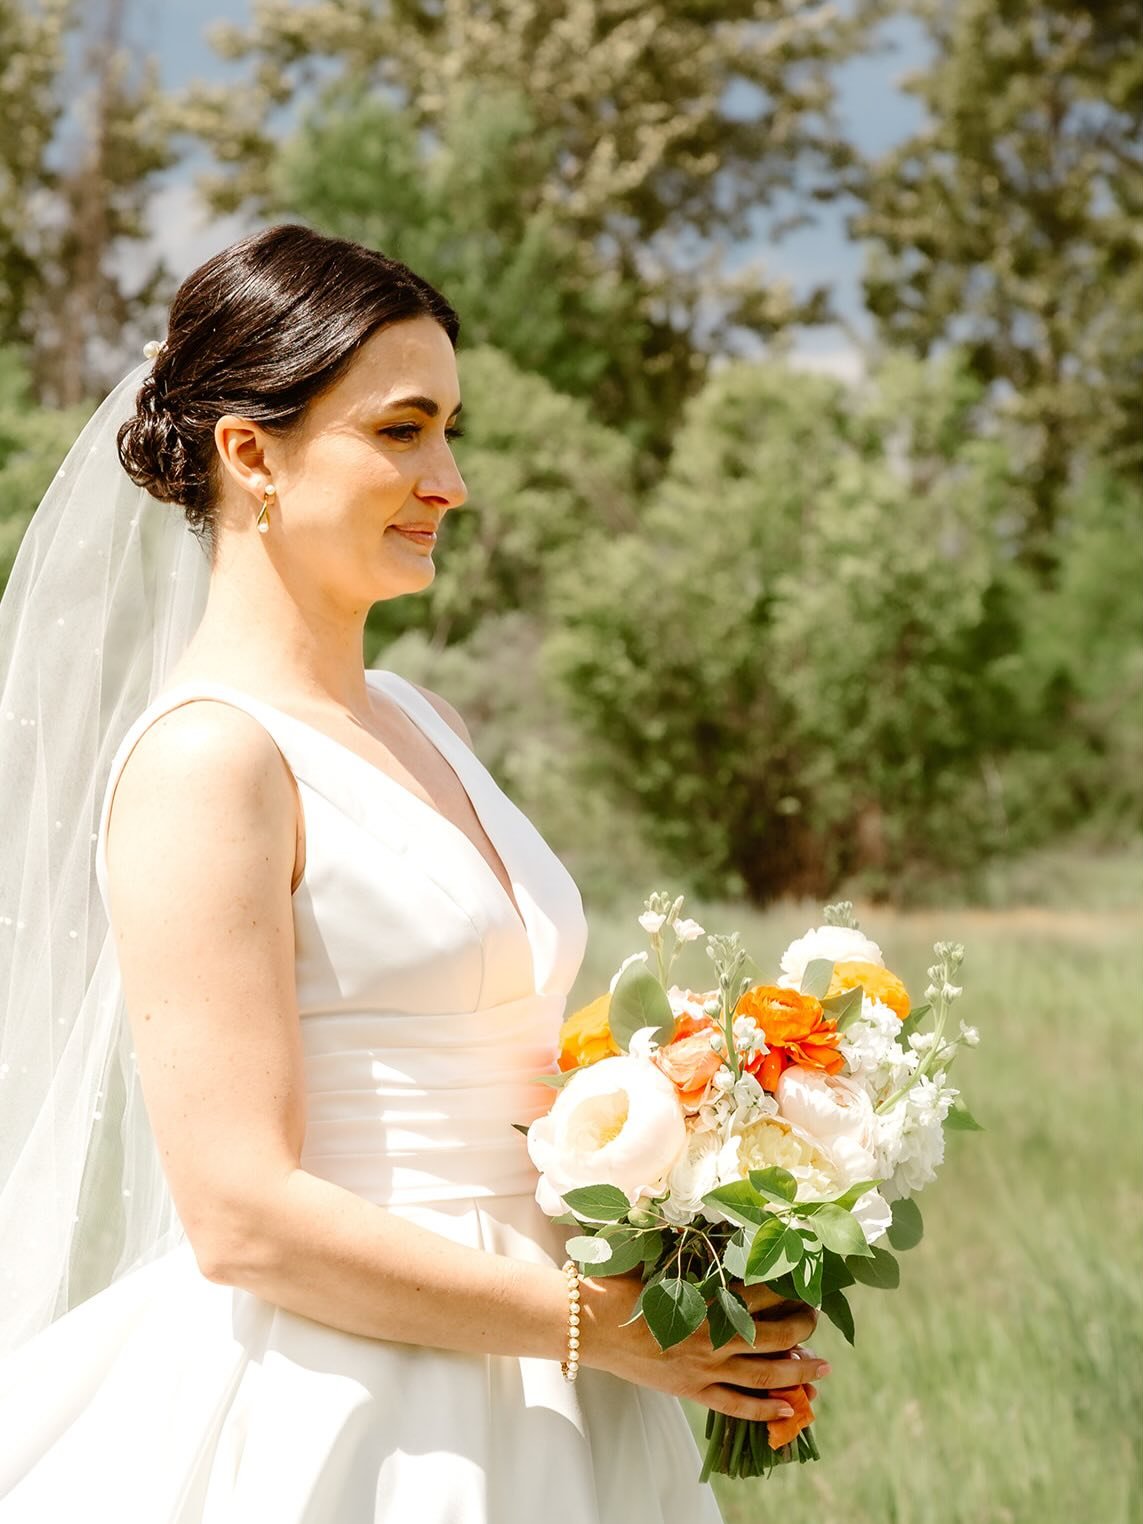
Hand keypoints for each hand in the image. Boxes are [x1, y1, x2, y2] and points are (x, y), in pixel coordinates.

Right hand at [577, 1272, 828, 1420]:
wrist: (588, 1324)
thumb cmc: (619, 1285)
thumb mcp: (656, 1260)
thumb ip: (687, 1251)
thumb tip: (711, 1228)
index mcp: (702, 1300)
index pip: (758, 1294)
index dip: (785, 1288)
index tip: (801, 1281)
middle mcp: (708, 1337)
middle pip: (770, 1336)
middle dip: (800, 1330)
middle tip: (815, 1320)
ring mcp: (701, 1369)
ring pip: (761, 1375)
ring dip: (796, 1373)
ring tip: (822, 1369)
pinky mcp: (689, 1391)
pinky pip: (734, 1406)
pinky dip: (763, 1409)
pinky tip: (788, 1408)